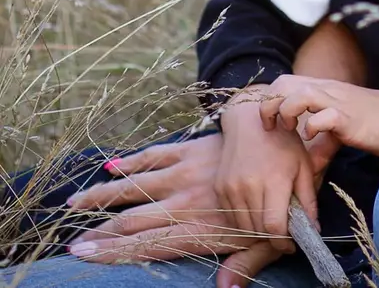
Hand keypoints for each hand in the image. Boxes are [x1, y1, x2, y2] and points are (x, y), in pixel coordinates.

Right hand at [65, 135, 279, 286]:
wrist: (280, 139)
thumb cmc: (277, 192)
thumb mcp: (268, 236)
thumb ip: (246, 264)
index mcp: (199, 227)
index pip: (147, 245)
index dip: (113, 252)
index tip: (84, 257)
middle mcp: (184, 201)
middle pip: (131, 220)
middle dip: (100, 233)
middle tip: (72, 243)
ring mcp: (184, 172)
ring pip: (134, 186)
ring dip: (102, 195)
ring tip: (75, 204)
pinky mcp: (191, 148)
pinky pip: (154, 155)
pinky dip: (131, 161)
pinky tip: (111, 165)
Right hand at [217, 86, 317, 250]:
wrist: (249, 120)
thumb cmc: (282, 140)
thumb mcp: (303, 164)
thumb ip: (308, 198)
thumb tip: (315, 229)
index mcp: (274, 180)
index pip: (274, 227)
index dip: (283, 243)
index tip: (292, 244)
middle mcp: (249, 186)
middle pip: (259, 231)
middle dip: (273, 239)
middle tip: (283, 234)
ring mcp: (231, 188)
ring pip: (244, 227)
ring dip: (258, 232)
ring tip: (271, 222)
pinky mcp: (220, 188)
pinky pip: (232, 217)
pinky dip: (245, 221)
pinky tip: (256, 211)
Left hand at [260, 76, 378, 157]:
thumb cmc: (378, 124)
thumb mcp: (343, 131)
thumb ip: (323, 143)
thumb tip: (307, 167)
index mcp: (324, 89)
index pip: (284, 81)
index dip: (268, 100)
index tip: (269, 123)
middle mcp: (327, 90)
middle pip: (283, 82)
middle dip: (268, 105)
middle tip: (272, 127)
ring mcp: (338, 101)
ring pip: (298, 94)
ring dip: (286, 112)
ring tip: (290, 130)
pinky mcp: (349, 118)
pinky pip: (321, 117)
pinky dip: (310, 128)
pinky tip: (312, 139)